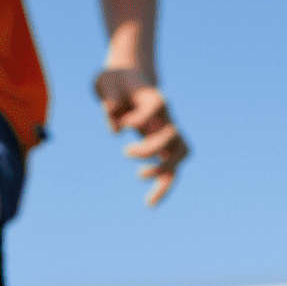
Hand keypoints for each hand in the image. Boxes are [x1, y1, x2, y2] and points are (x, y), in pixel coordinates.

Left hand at [93, 67, 187, 205]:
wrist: (129, 81)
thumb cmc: (116, 82)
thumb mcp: (107, 82)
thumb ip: (110, 98)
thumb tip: (115, 123)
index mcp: (155, 98)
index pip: (156, 107)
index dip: (137, 117)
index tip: (121, 120)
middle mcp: (166, 117)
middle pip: (172, 135)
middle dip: (149, 149)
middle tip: (125, 152)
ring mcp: (166, 132)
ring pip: (179, 155)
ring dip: (163, 172)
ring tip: (142, 183)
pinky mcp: (161, 146)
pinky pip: (170, 170)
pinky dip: (163, 187)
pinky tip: (149, 203)